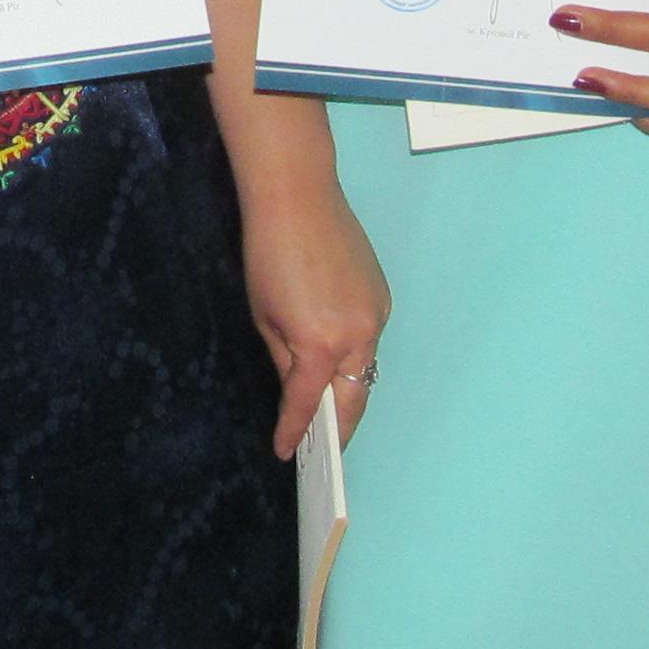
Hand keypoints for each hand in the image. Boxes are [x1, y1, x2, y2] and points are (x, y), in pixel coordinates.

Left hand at [242, 173, 388, 455]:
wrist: (298, 196)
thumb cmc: (268, 254)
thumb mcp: (265, 317)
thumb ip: (286, 361)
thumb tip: (300, 388)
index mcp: (321, 345)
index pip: (310, 405)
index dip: (295, 431)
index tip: (286, 452)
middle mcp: (358, 336)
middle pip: (353, 399)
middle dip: (339, 429)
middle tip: (323, 452)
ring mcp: (377, 316)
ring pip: (365, 370)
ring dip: (349, 392)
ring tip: (329, 414)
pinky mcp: (383, 298)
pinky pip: (369, 340)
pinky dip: (354, 357)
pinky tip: (337, 363)